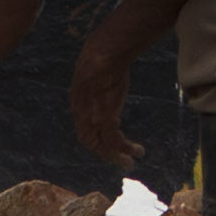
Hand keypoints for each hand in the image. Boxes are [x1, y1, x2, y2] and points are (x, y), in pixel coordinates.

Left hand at [68, 44, 138, 167]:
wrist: (101, 55)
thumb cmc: (100, 52)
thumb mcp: (92, 65)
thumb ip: (95, 74)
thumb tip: (103, 67)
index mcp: (78, 101)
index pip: (83, 127)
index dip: (93, 137)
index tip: (105, 143)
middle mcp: (82, 114)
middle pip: (89, 141)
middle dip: (103, 153)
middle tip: (118, 160)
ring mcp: (93, 117)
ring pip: (101, 145)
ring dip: (115, 156)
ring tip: (129, 163)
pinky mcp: (106, 117)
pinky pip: (114, 140)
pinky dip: (125, 149)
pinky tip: (137, 152)